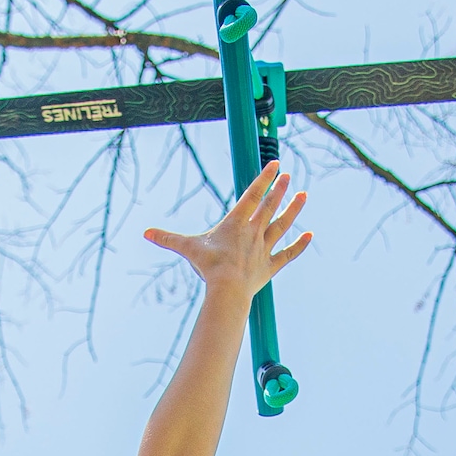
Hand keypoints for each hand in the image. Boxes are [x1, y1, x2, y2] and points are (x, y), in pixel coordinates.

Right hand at [143, 162, 311, 298]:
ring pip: (282, 225)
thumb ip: (168, 238)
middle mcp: (254, 232)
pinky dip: (299, 246)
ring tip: (304, 195)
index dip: (264, 179)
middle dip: (279, 189)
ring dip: (294, 210)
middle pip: (269, 206)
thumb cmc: (209, 267)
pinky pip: (287, 254)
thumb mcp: (187, 249)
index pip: (253, 194)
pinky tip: (310, 236)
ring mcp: (264, 249)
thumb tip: (146, 232)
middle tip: (288, 176)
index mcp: (237, 223)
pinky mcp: (270, 266)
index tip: (275, 165)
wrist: (227, 290)